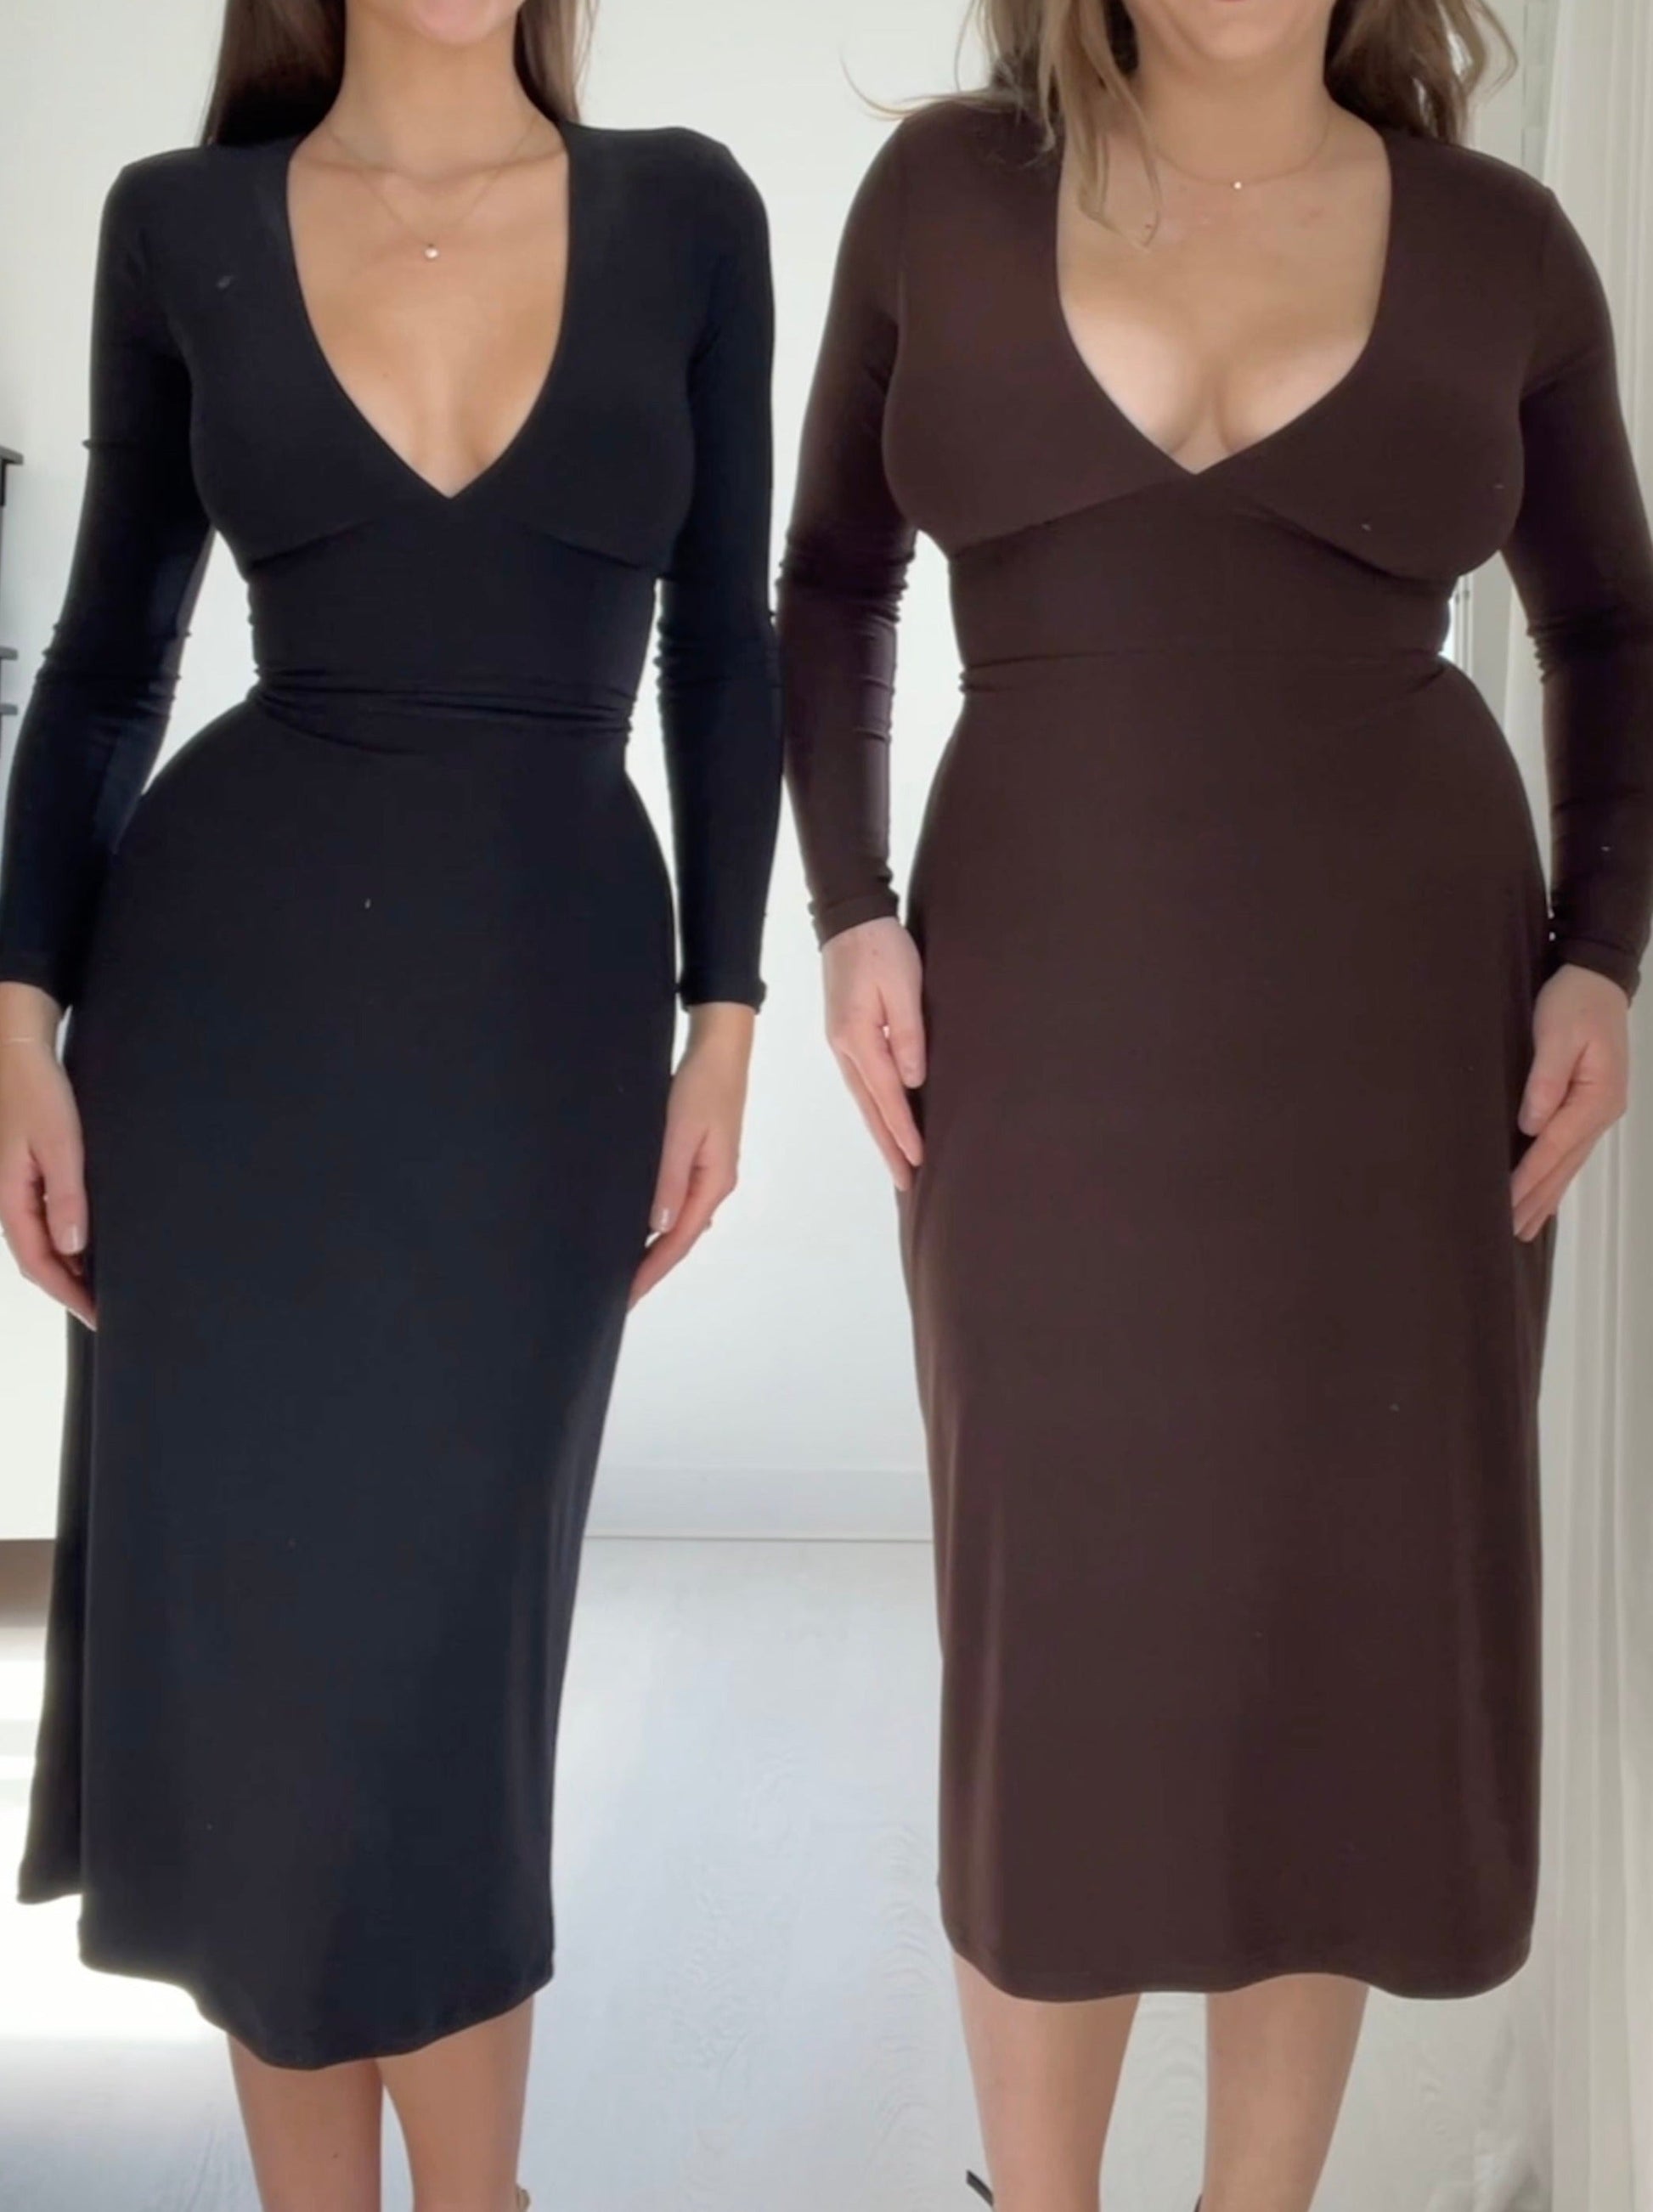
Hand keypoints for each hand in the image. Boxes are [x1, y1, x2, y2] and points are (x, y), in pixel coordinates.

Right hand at [0, 984, 94, 1325]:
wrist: (20, 1052)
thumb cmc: (38, 1093)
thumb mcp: (58, 1144)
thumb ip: (65, 1196)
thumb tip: (73, 1248)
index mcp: (10, 1199)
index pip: (39, 1264)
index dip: (69, 1295)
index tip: (99, 1317)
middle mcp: (8, 1200)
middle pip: (38, 1260)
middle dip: (69, 1290)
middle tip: (106, 1311)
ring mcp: (15, 1188)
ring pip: (40, 1242)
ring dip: (67, 1268)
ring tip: (101, 1287)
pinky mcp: (25, 1175)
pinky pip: (42, 1221)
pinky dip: (64, 1241)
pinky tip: (87, 1244)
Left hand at [631, 1002, 754, 1305]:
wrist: (720, 1050)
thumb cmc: (700, 1087)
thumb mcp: (680, 1131)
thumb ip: (669, 1179)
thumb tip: (657, 1228)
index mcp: (713, 1184)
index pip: (679, 1240)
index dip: (652, 1270)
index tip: (625, 1296)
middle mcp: (713, 1186)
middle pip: (680, 1239)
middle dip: (651, 1268)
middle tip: (618, 1294)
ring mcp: (708, 1174)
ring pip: (678, 1223)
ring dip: (654, 1248)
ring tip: (624, 1270)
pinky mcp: (698, 1160)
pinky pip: (676, 1203)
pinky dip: (657, 1224)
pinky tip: (639, 1230)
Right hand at [822, 916, 925, 1188]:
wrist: (850, 919)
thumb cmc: (882, 948)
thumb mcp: (903, 986)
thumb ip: (909, 1034)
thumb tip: (914, 1081)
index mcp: (858, 1037)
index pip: (886, 1095)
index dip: (903, 1129)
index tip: (918, 1159)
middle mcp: (844, 1047)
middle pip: (869, 1107)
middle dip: (888, 1146)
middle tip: (905, 1181)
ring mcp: (841, 1043)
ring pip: (864, 1098)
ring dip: (881, 1131)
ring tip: (897, 1162)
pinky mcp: (846, 1035)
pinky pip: (863, 1082)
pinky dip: (875, 1107)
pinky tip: (884, 1119)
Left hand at [1512, 963, 1631, 1241]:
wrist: (1598, 979)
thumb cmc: (1575, 1001)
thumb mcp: (1558, 1034)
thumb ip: (1545, 1080)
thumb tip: (1531, 1124)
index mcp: (1596, 1097)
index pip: (1554, 1147)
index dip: (1528, 1177)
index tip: (1505, 1203)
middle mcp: (1602, 1111)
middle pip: (1564, 1164)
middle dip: (1537, 1198)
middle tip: (1510, 1231)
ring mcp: (1599, 1110)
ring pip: (1569, 1162)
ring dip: (1547, 1194)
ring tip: (1526, 1225)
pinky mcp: (1590, 1104)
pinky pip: (1572, 1149)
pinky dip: (1558, 1174)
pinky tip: (1548, 1192)